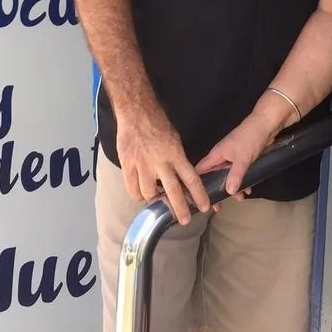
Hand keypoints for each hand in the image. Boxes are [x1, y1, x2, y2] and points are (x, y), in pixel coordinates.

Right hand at [115, 107, 208, 224]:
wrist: (135, 111)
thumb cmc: (157, 122)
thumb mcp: (174, 139)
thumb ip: (177, 158)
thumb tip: (181, 176)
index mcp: (175, 153)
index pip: (191, 179)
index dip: (199, 195)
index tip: (204, 206)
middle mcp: (159, 161)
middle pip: (172, 191)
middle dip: (180, 208)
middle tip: (184, 220)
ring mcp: (142, 164)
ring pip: (149, 193)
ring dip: (155, 201)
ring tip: (158, 201)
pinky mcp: (127, 165)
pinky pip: (132, 188)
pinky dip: (138, 195)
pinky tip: (142, 195)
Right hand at [196, 111, 279, 198]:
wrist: (266, 125)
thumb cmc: (250, 138)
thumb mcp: (242, 158)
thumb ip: (235, 175)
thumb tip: (228, 192)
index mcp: (216, 155)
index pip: (200, 170)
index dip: (197, 184)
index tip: (198, 199)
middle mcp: (221, 157)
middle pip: (214, 176)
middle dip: (216, 191)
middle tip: (218, 206)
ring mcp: (232, 158)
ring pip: (227, 176)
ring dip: (233, 187)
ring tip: (240, 199)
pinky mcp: (242, 159)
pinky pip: (238, 174)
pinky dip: (242, 181)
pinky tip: (249, 189)